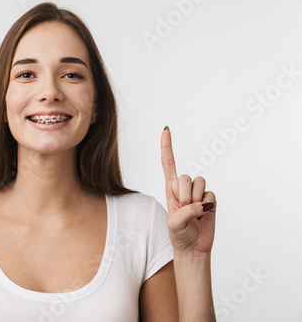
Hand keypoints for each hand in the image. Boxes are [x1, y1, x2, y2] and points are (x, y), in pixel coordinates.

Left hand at [160, 126, 215, 253]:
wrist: (193, 248)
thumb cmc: (178, 235)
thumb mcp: (173, 223)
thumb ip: (184, 210)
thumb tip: (201, 202)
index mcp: (170, 189)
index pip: (168, 163)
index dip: (167, 146)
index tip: (166, 129)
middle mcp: (184, 188)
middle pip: (185, 177)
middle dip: (184, 195)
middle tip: (183, 209)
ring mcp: (198, 193)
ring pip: (200, 182)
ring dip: (196, 200)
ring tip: (193, 213)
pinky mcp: (211, 200)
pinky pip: (211, 194)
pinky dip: (208, 205)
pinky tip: (204, 214)